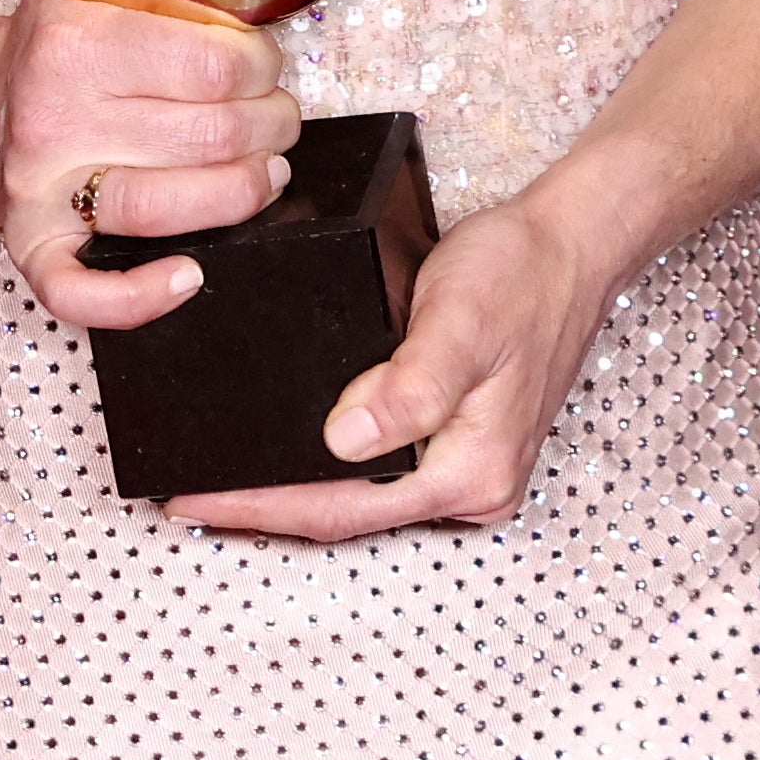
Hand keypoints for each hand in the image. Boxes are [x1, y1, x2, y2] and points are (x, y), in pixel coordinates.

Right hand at [0, 0, 294, 338]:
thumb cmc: (56, 54)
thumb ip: (171, 4)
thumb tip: (259, 34)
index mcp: (74, 44)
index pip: (211, 66)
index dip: (261, 68)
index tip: (265, 67)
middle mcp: (52, 120)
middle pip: (205, 137)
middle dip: (268, 128)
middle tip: (277, 119)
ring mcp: (39, 191)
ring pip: (164, 209)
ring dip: (241, 194)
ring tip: (267, 174)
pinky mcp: (31, 246)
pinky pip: (81, 293)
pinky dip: (141, 298)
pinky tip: (189, 276)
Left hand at [176, 188, 605, 543]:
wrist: (573, 244)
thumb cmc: (521, 273)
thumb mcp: (460, 322)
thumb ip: (410, 388)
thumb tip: (345, 443)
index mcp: (471, 472)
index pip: (342, 509)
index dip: (260, 507)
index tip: (193, 500)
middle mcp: (473, 486)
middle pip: (347, 514)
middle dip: (266, 507)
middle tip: (186, 494)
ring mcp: (468, 467)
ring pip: (360, 497)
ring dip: (293, 490)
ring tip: (220, 480)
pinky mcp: (460, 442)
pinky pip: (379, 471)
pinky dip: (326, 467)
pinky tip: (287, 452)